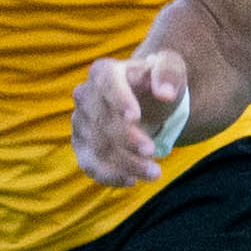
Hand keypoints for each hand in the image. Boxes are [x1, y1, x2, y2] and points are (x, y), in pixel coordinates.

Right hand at [71, 50, 190, 186]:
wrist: (146, 102)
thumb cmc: (157, 83)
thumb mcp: (170, 69)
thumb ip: (169, 74)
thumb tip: (165, 93)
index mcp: (104, 72)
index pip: (107, 84)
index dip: (119, 100)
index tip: (135, 117)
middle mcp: (85, 96)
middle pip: (102, 120)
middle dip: (127, 140)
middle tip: (152, 152)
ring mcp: (80, 122)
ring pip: (98, 147)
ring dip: (126, 163)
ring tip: (155, 173)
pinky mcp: (82, 146)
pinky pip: (90, 164)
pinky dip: (109, 175)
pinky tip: (132, 180)